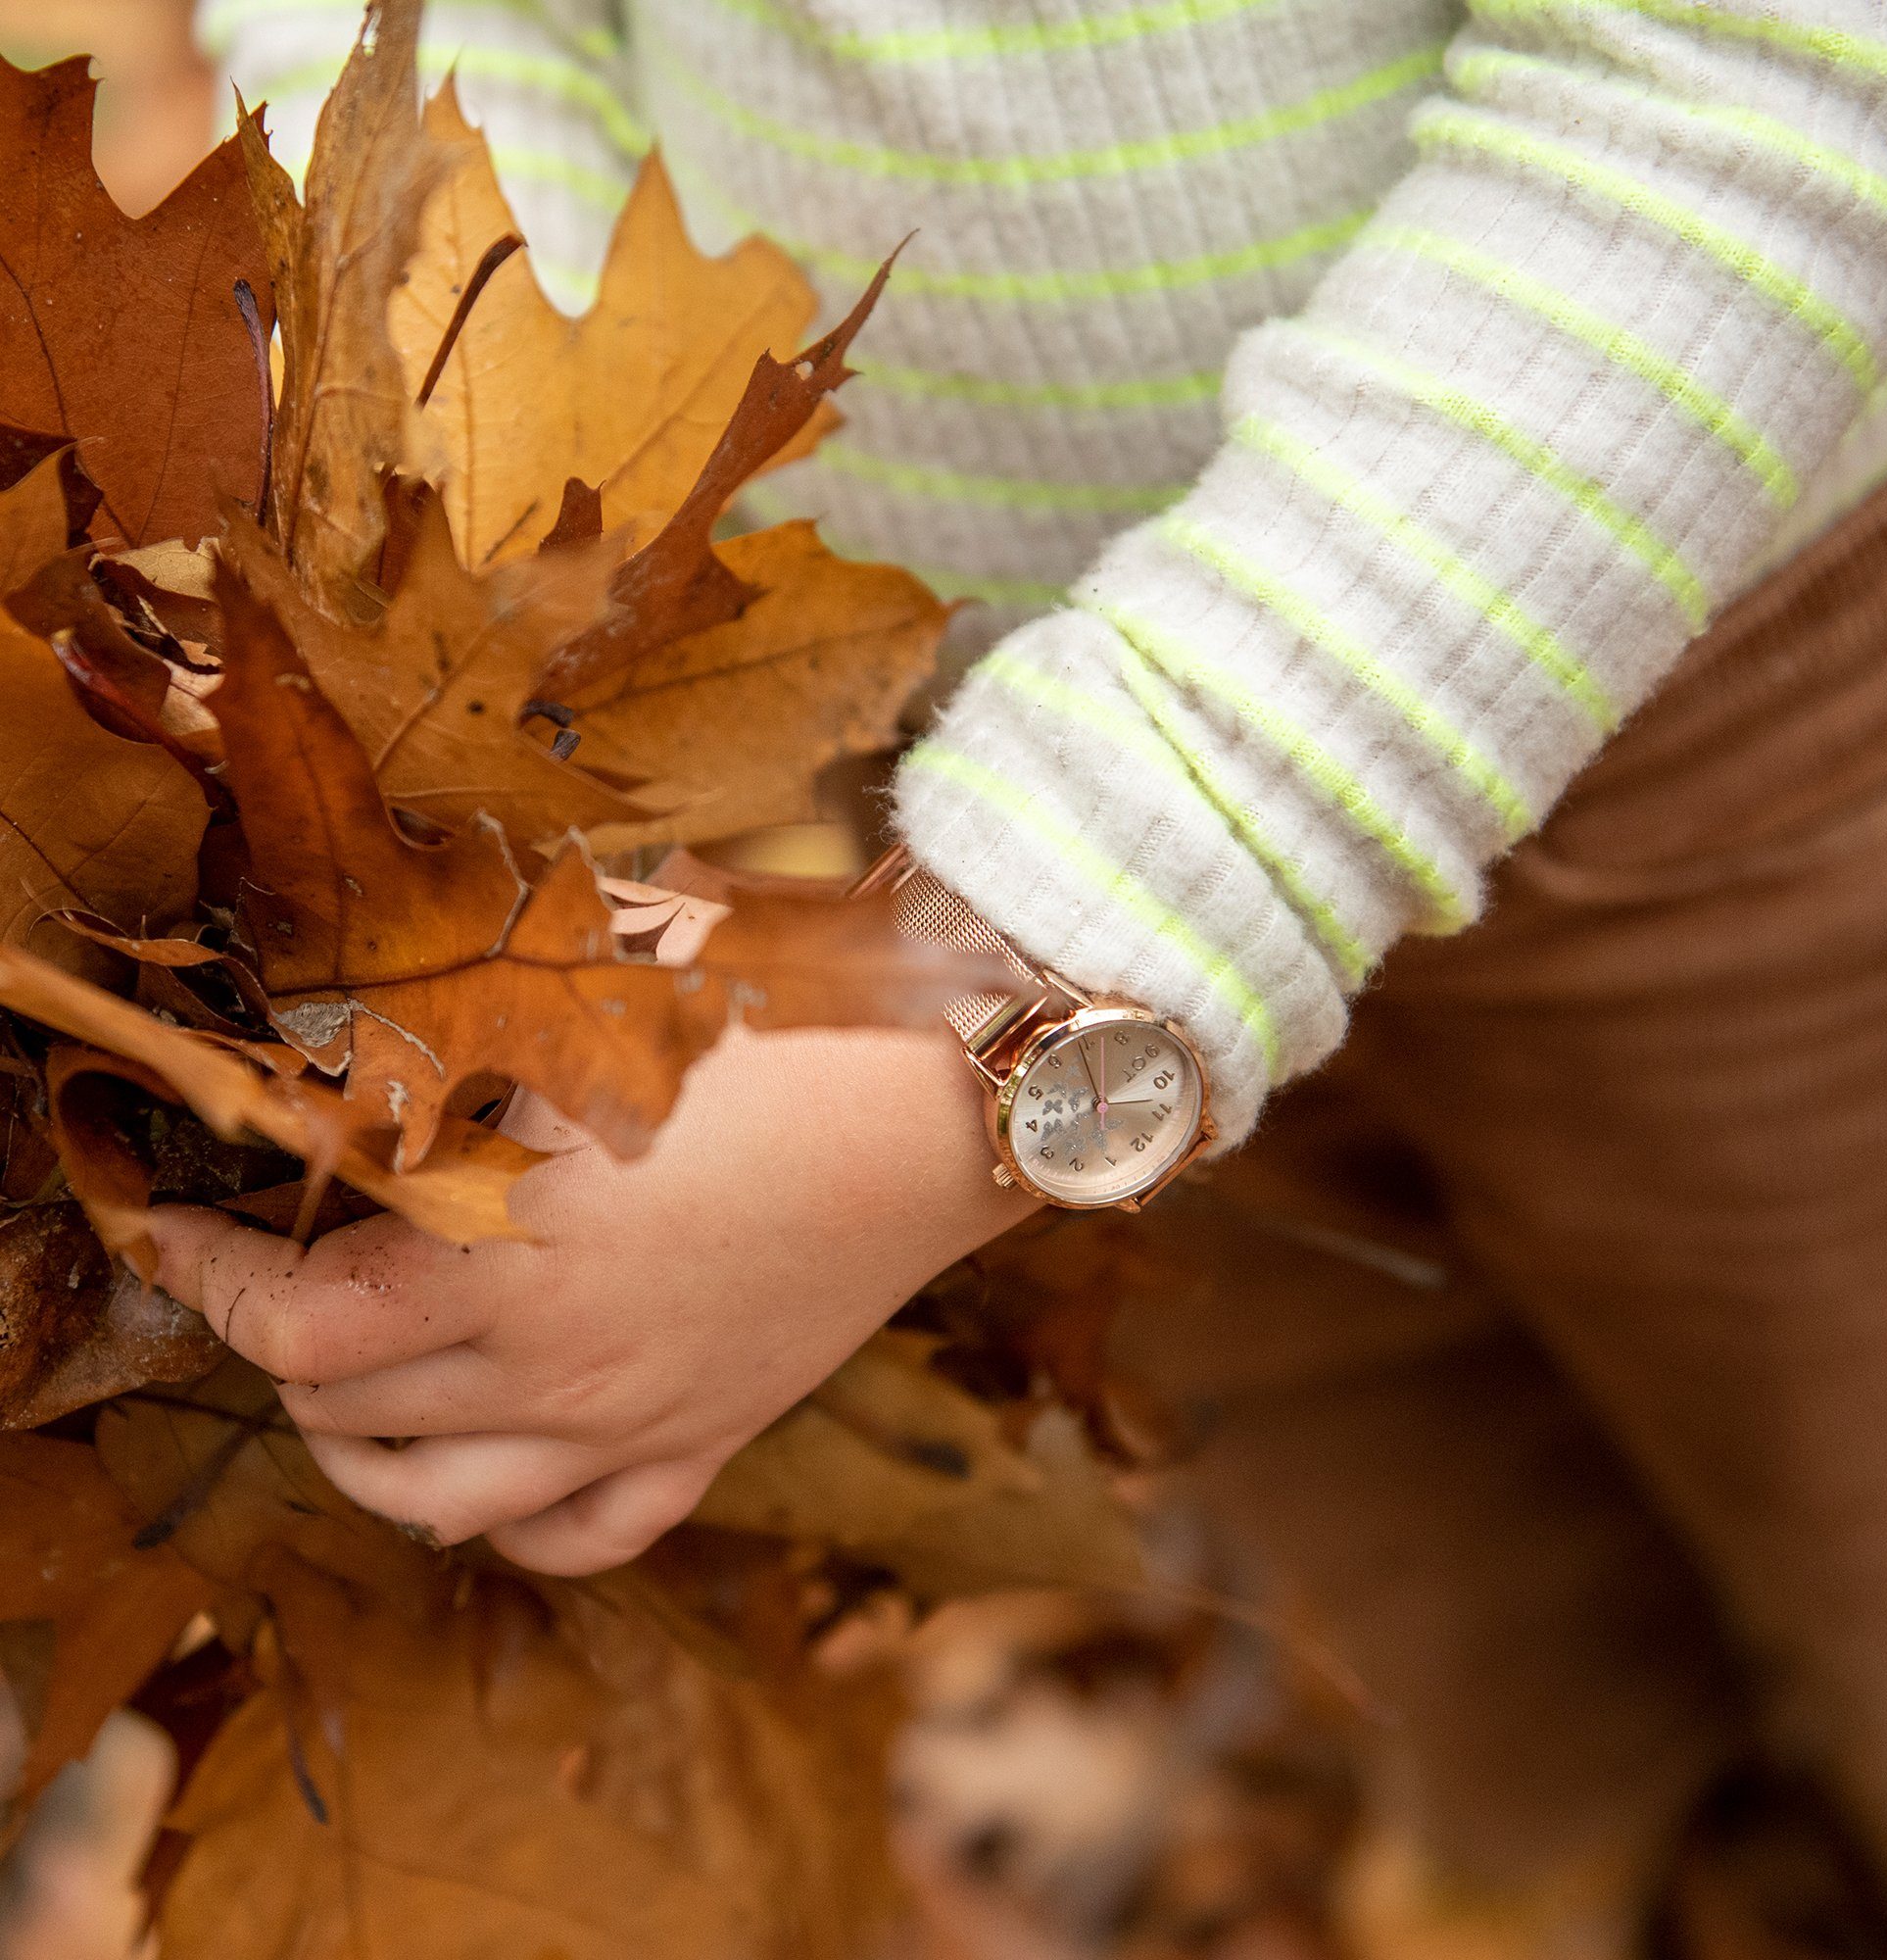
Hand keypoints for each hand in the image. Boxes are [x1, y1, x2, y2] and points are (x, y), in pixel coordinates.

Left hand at [146, 1027, 1037, 1576]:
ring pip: (437, 1504)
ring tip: (341, 1404)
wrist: (943, 1098)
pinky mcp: (709, 1435)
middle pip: (345, 1407)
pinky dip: (509, 1528)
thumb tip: (333, 1061)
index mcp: (504, 1252)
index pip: (291, 1319)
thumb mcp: (585, 1005)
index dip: (210, 1279)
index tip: (180, 1235)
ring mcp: (634, 1417)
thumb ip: (445, 1040)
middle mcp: (553, 1363)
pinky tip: (491, 1477)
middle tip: (280, 1277)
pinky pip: (581, 1536)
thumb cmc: (774, 1024)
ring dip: (358, 1460)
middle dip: (281, 1343)